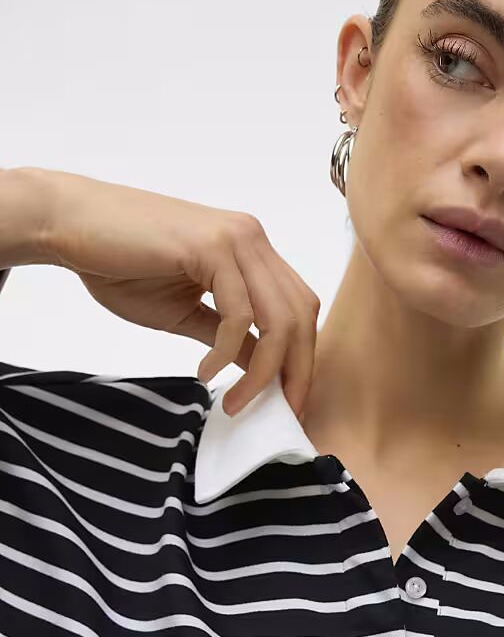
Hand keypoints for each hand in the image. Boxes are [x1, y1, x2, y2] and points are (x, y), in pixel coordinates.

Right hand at [42, 169, 319, 417]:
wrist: (68, 224)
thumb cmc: (120, 265)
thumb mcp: (186, 313)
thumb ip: (229, 338)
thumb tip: (262, 370)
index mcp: (252, 251)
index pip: (299, 309)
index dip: (302, 357)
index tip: (290, 401)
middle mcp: (252, 239)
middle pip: (301, 316)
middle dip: (297, 371)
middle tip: (283, 412)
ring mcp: (236, 239)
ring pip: (278, 318)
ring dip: (263, 371)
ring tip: (236, 403)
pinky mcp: (211, 246)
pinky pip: (239, 314)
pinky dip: (226, 353)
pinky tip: (204, 373)